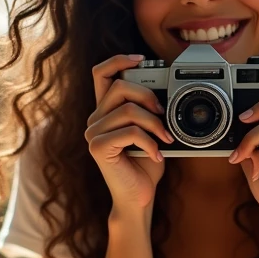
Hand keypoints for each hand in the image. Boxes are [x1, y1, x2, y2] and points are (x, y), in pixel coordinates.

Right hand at [86, 54, 173, 212]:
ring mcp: (93, 133)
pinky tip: (157, 154)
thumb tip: (165, 90)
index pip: (102, 73)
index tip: (143, 60)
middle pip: (120, 86)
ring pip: (128, 110)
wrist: (139, 197)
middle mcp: (94, 119)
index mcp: (105, 111)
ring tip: (165, 139)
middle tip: (164, 115)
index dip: (119, 60)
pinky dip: (150, 142)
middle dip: (148, 96)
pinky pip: (130, 132)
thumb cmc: (146, 165)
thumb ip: (149, 110)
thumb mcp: (151, 131)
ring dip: (154, 123)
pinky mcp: (97, 148)